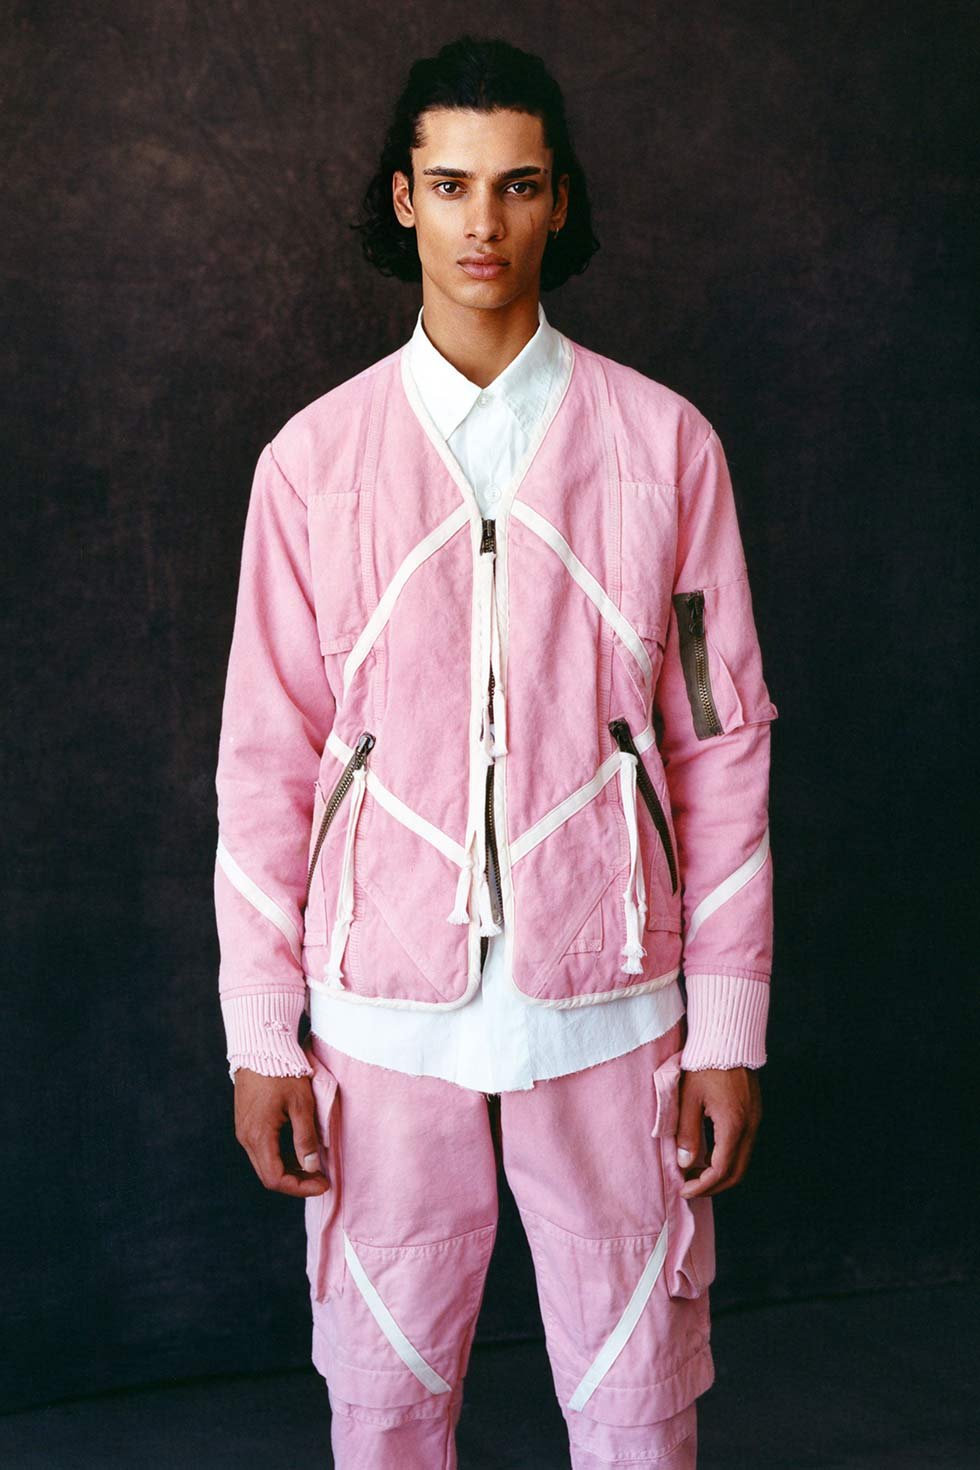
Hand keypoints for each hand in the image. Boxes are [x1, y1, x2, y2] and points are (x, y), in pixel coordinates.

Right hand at [233, 1069, 330, 1197]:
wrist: (259, 1046)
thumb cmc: (282, 1072)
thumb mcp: (301, 1104)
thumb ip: (305, 1137)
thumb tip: (311, 1167)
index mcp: (259, 1136)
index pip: (276, 1178)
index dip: (300, 1187)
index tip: (324, 1183)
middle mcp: (246, 1138)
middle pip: (269, 1175)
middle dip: (296, 1182)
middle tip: (321, 1179)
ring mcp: (244, 1130)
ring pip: (266, 1164)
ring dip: (289, 1170)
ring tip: (314, 1168)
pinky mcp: (246, 1123)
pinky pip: (263, 1150)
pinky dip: (281, 1157)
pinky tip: (299, 1152)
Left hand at [675, 1066, 761, 1198]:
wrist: (727, 1038)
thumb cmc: (703, 1064)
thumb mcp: (688, 1098)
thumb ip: (687, 1133)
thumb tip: (685, 1164)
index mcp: (733, 1125)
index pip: (721, 1170)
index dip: (702, 1185)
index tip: (684, 1190)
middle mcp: (749, 1126)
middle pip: (736, 1172)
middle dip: (713, 1186)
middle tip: (690, 1188)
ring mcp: (754, 1120)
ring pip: (742, 1161)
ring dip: (721, 1173)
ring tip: (695, 1173)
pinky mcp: (753, 1113)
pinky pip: (743, 1146)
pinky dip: (727, 1158)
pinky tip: (708, 1154)